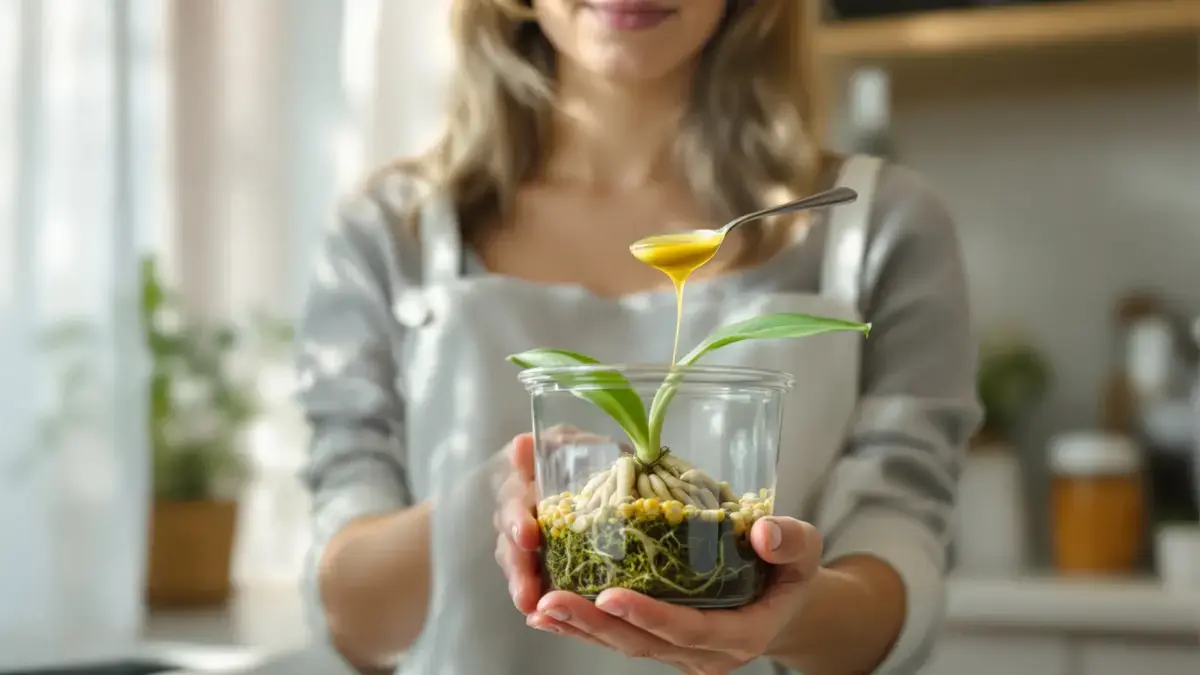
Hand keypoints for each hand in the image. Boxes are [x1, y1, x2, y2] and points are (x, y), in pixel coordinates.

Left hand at [493, 432, 823, 673]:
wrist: (785, 600)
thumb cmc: (790, 571)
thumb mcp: (805, 552)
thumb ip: (790, 541)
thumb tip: (763, 531)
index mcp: (740, 634)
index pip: (688, 630)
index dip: (649, 616)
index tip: (610, 596)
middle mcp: (704, 654)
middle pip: (642, 643)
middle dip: (595, 624)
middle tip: (551, 599)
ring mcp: (680, 653)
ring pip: (624, 645)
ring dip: (579, 627)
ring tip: (540, 606)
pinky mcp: (662, 643)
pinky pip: (620, 638)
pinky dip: (583, 626)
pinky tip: (548, 612)